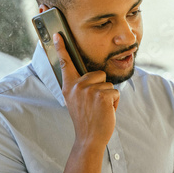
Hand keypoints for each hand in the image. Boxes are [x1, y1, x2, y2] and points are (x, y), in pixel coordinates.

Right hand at [53, 33, 118, 149]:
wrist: (89, 138)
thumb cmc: (86, 119)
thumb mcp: (76, 101)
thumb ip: (78, 87)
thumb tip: (89, 76)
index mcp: (69, 86)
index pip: (65, 63)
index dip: (61, 48)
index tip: (57, 34)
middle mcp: (76, 86)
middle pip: (99, 74)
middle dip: (102, 88)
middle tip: (94, 105)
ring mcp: (89, 91)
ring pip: (109, 84)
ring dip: (109, 97)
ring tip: (99, 109)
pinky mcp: (102, 96)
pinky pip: (115, 92)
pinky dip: (115, 103)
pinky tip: (106, 112)